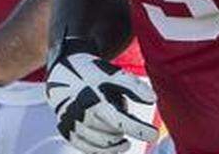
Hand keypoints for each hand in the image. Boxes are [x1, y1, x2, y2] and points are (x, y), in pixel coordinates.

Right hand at [46, 37, 157, 153]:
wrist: (63, 72)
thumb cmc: (94, 74)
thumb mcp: (115, 75)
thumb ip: (134, 87)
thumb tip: (153, 100)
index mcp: (94, 100)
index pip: (121, 122)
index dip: (139, 130)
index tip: (154, 135)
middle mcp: (80, 115)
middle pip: (113, 135)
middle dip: (125, 129)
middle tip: (128, 118)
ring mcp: (72, 126)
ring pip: (103, 145)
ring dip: (116, 140)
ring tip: (117, 124)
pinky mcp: (67, 132)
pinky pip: (89, 149)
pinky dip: (104, 150)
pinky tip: (116, 144)